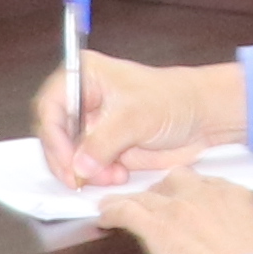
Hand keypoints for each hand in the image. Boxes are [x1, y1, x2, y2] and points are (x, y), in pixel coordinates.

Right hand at [45, 48, 244, 188]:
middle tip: (82, 177)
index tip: (68, 160)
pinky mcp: (103, 147)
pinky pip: (86, 168)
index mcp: (83, 76)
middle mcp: (82, 100)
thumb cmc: (174, 100)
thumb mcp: (135, 116)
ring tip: (113, 174)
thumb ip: (103, 141)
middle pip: (54, 135)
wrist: (202, 117)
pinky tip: (118, 174)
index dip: (54, 137)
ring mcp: (91, 125)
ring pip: (68, 156)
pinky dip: (97, 177)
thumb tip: (79, 164)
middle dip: (68, 159)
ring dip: (86, 171)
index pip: (50, 107)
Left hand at [93, 166, 252, 253]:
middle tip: (156, 206)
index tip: (188, 203)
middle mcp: (205, 194)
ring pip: (146, 195)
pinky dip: (111, 213)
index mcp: (236, 196)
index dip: (192, 194)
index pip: (206, 184)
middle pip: (175, 180)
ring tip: (118, 206)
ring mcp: (178, 208)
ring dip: (132, 201)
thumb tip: (243, 251)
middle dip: (164, 191)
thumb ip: (248, 238)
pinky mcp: (156, 227)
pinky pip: (125, 212)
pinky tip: (104, 217)